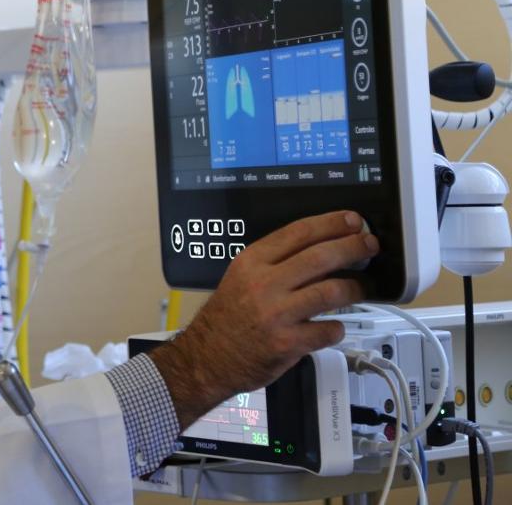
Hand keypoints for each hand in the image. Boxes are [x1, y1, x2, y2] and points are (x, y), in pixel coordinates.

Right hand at [149, 211, 376, 428]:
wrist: (208, 357)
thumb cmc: (228, 317)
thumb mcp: (241, 277)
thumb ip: (275, 263)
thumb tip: (322, 250)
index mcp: (252, 262)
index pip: (299, 233)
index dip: (332, 224)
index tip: (352, 221)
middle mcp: (264, 284)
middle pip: (321, 257)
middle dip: (353, 247)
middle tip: (369, 245)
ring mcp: (277, 314)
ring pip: (332, 292)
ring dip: (355, 288)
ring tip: (361, 288)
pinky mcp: (288, 343)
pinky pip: (328, 330)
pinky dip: (337, 328)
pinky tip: (334, 327)